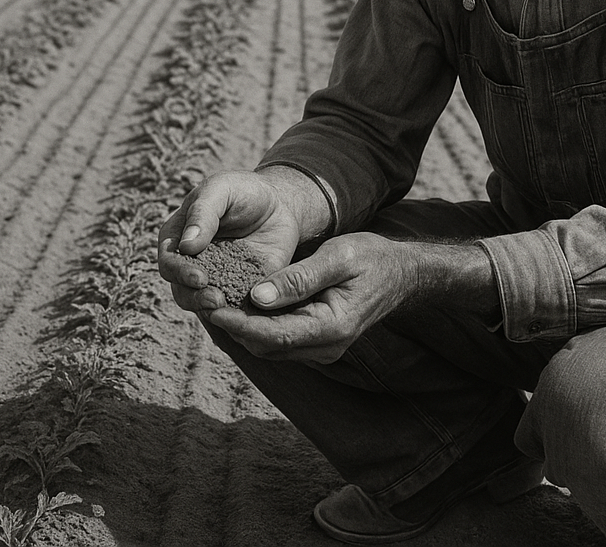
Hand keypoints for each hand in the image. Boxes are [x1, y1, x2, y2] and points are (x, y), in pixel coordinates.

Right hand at [156, 167, 331, 318]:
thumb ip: (203, 212)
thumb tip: (186, 245)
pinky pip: (231, 309)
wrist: (279, 205)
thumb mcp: (221, 190)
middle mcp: (189, 263)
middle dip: (195, 297)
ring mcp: (212, 280)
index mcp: (177, 237)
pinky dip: (234, 315)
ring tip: (226, 305)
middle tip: (215, 298)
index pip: (168, 261)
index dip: (179, 272)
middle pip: (181, 289)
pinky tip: (244, 315)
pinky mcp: (237, 291)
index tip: (199, 277)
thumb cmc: (243, 192)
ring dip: (210, 309)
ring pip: (201, 304)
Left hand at [207, 232, 415, 364]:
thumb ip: (299, 278)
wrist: (401, 272)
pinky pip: (280, 338)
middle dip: (234, 324)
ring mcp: (322, 348)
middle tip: (204, 300)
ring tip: (214, 300)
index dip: (239, 322)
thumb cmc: (372, 257)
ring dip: (243, 326)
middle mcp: (326, 346)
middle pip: (267, 345)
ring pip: (270, 345)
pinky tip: (239, 301)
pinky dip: (258, 323)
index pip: (274, 335)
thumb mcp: (338, 257)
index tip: (212, 305)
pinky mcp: (318, 341)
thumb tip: (256, 296)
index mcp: (332, 327)